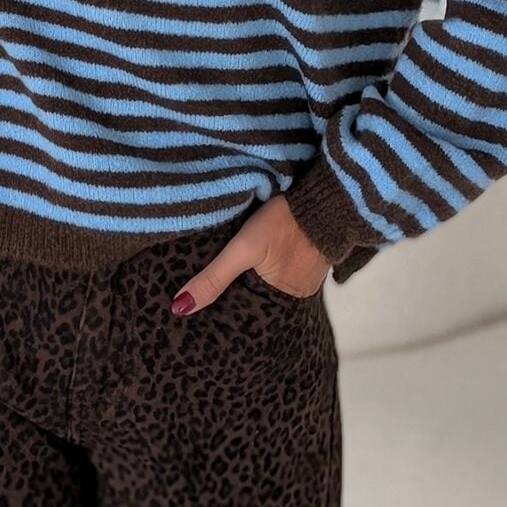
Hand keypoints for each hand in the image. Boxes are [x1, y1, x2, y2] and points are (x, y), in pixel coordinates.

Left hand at [171, 196, 330, 314]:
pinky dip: (271, 266)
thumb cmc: (285, 221)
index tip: (203, 307)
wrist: (325, 196)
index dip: (227, 306)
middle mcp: (298, 293)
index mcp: (285, 297)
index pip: (248, 310)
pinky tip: (259, 259)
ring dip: (255, 278)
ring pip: (270, 283)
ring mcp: (308, 276)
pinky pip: (284, 268)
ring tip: (230, 273)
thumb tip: (180, 307)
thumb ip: (214, 277)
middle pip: (259, 297)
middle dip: (239, 293)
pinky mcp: (311, 258)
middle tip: (211, 288)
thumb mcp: (243, 248)